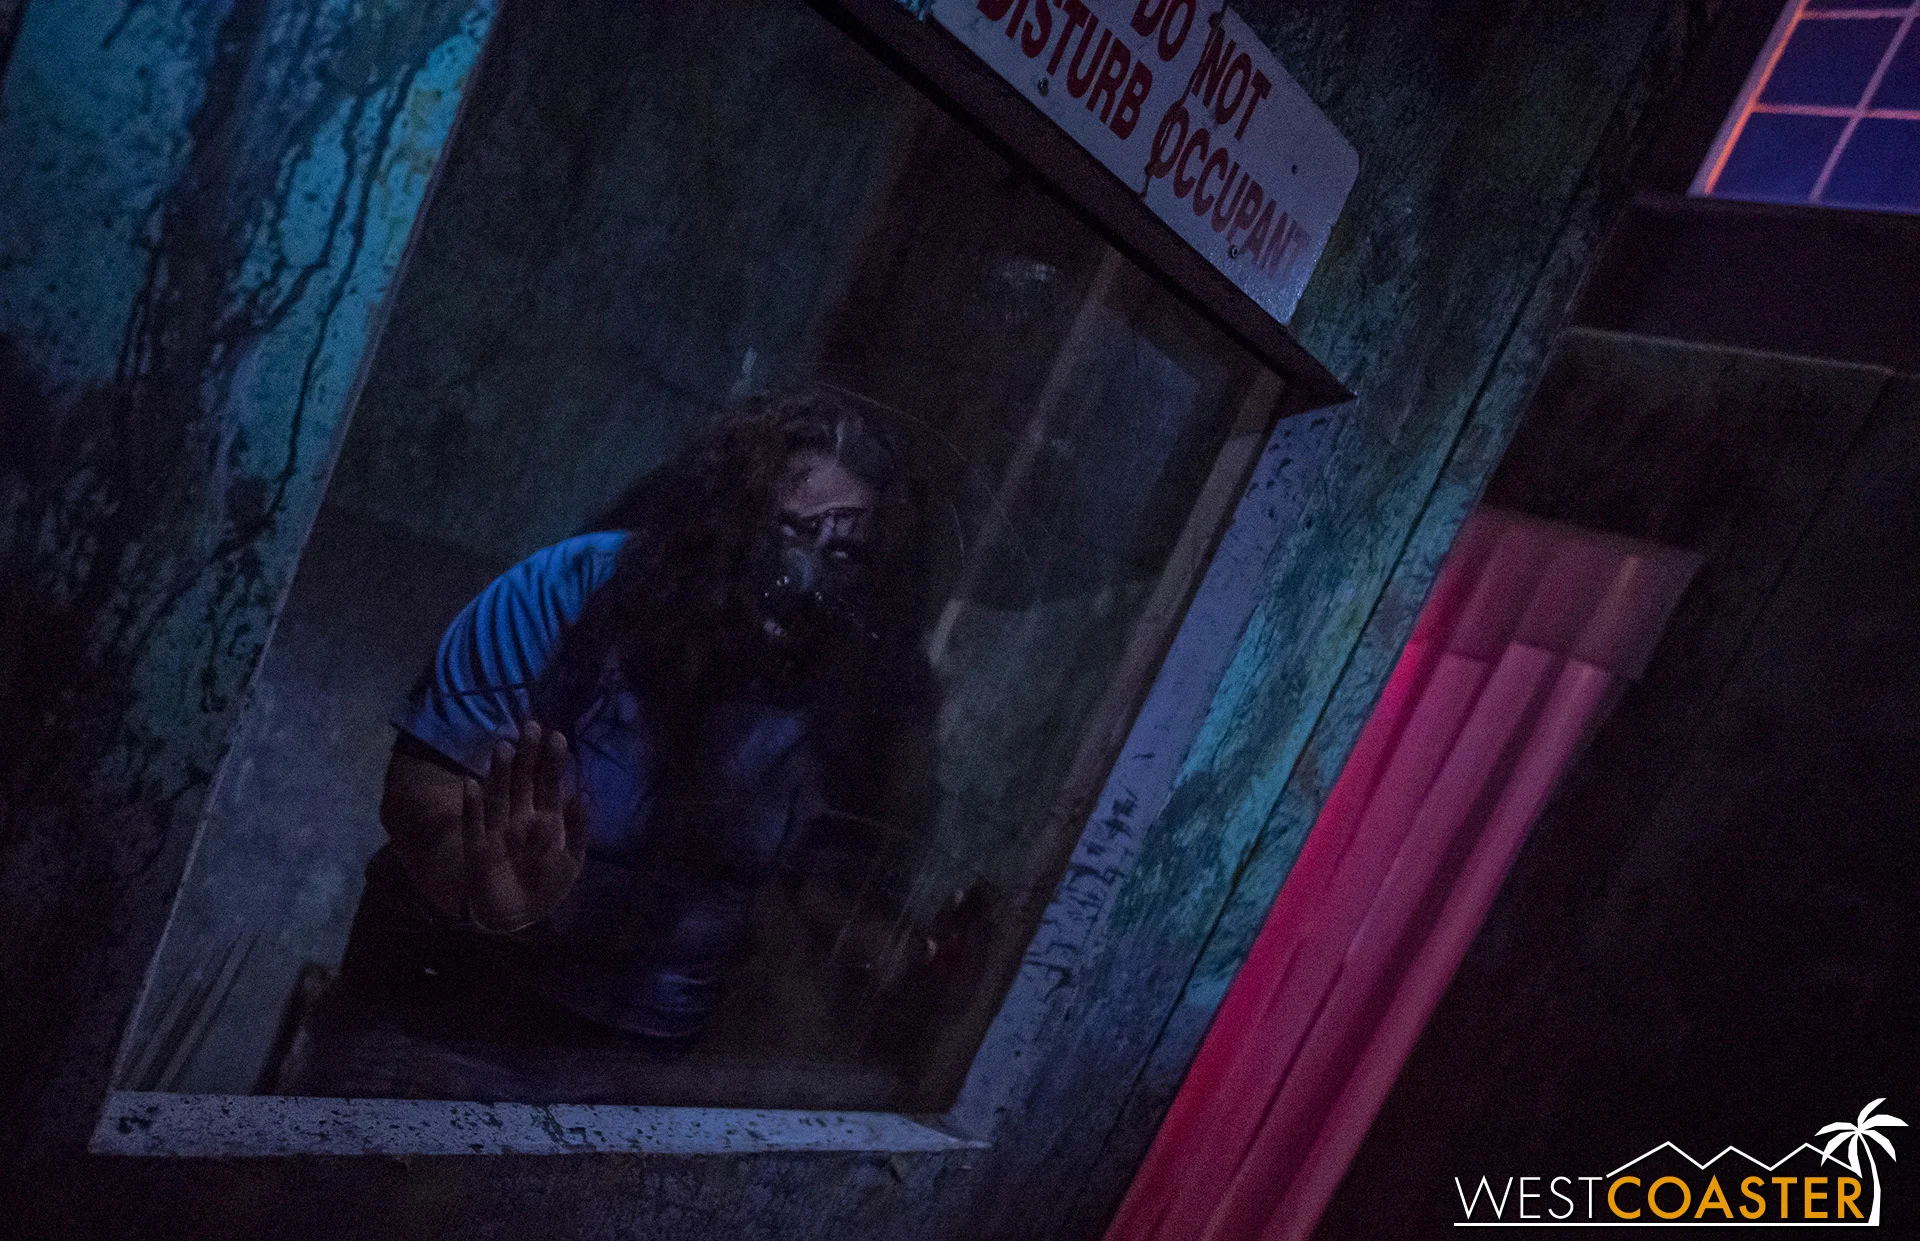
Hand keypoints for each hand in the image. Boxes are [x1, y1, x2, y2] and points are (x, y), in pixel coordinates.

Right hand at [459, 721, 585, 932]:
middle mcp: (520, 818)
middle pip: (523, 782)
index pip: (549, 784)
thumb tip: (585, 794)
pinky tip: (471, 783)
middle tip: (531, 727)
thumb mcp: (572, 861)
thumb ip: (579, 829)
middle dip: (527, 757)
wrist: (519, 917)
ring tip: (504, 748)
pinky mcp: (477, 848)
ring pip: (499, 796)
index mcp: (546, 819)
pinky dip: (472, 805)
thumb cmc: (547, 886)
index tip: (556, 736)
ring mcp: (498, 831)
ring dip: (500, 773)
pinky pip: (473, 824)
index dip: (552, 762)